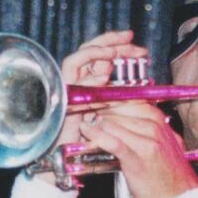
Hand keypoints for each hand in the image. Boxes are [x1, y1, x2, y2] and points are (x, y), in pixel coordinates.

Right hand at [32, 31, 148, 186]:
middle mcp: (75, 82)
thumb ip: (117, 96)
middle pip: (90, 51)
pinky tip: (105, 68)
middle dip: (111, 42)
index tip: (138, 47)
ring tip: (116, 52)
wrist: (68, 159)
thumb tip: (132, 81)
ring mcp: (66, 85)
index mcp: (88, 85)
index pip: (101, 58)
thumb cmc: (89, 141)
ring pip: (79, 55)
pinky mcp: (59, 91)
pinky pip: (72, 68)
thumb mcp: (110, 114)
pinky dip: (88, 64)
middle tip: (131, 38)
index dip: (118, 48)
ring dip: (99, 49)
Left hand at [76, 102, 197, 197]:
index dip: (108, 99)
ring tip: (84, 125)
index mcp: (159, 121)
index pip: (129, 99)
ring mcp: (146, 142)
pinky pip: (112, 141)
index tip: (95, 100)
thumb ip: (145, 127)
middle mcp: (154, 127)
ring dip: (95, 123)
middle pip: (118, 109)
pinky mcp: (136, 159)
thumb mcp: (163, 143)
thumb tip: (121, 117)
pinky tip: (87, 132)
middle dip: (99, 109)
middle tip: (84, 112)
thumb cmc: (168, 174)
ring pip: (113, 123)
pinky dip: (97, 135)